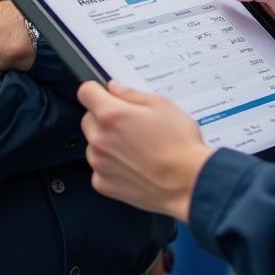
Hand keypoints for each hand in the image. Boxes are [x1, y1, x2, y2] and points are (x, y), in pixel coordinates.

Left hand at [78, 81, 212, 221]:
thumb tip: (115, 89)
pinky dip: (111, 164)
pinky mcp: (103, 184)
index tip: (105, 94)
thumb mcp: (162, 105)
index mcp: (111, 115)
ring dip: (107, 141)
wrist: (188, 183)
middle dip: (104, 116)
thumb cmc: (180, 146)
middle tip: (130, 122)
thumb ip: (132, 95)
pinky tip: (133, 163)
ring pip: (93, 143)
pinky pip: (99, 167)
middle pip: (88, 118)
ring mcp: (99, 164)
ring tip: (136, 146)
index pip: (85, 92)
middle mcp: (100, 139)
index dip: (97, 90)